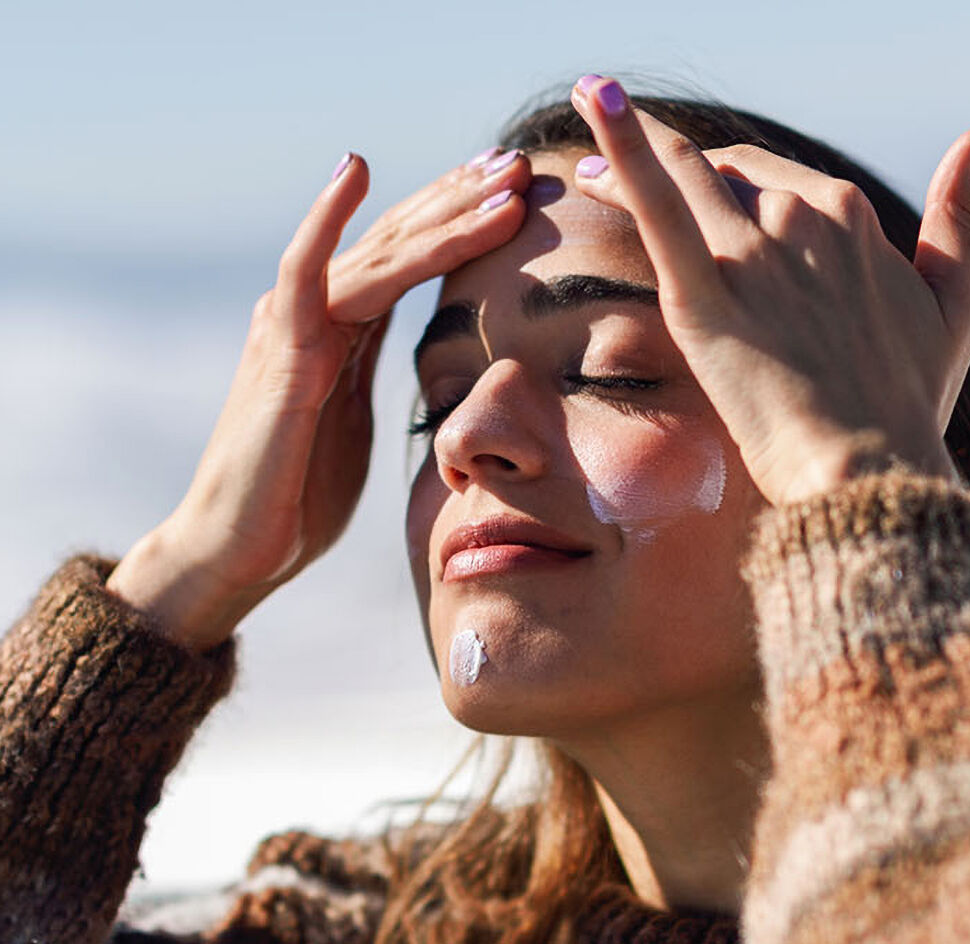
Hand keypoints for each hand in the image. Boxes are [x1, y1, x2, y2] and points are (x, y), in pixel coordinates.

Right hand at [109, 149, 529, 649]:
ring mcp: (294, 328)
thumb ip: (373, 375)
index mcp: (341, 330)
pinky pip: (303, 275)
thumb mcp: (352, 421)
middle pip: (399, 241)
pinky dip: (325, 221)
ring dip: (441, 213)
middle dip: (462, 200)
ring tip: (500, 177)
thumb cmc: (297, 494)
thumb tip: (417, 363)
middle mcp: (316, 314)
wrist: (239, 548)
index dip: (461, 222)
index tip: (518, 193)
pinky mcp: (280, 356)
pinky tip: (355, 170)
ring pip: (377, 254)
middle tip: (522, 162)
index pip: (408, 260)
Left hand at [570, 76, 969, 505]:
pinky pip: (656, 205)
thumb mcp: (954, 303)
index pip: (771, 178)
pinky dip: (623, 146)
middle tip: (611, 160)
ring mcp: (752, 253)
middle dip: (670, 158)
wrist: (867, 468)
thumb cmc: (908, 403)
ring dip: (630, 142)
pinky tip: (594, 97)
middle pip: (721, 172)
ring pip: (682, 175)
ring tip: (590, 112)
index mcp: (850, 217)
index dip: (726, 175)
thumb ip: (962, 218)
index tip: (693, 183)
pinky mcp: (704, 296)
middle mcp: (801, 218)